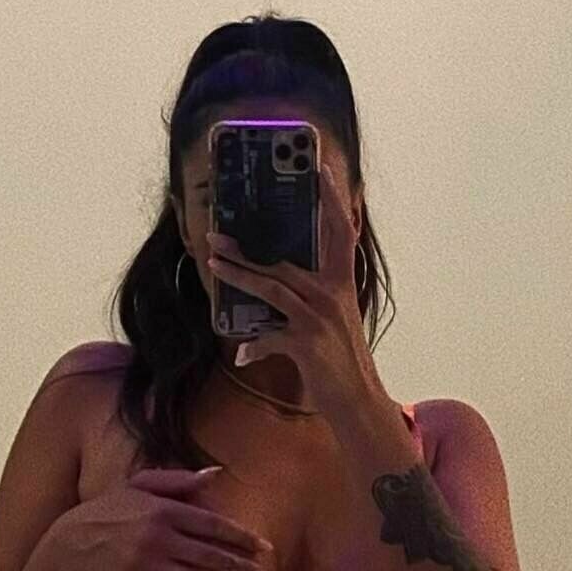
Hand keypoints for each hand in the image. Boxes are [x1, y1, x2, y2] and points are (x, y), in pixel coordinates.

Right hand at [71, 466, 272, 570]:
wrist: (71, 541)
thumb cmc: (110, 509)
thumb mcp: (140, 485)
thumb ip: (179, 480)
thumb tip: (216, 475)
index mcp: (164, 510)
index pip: (212, 525)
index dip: (241, 537)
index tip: (262, 547)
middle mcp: (159, 538)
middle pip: (209, 555)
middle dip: (240, 567)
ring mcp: (147, 565)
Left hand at [204, 159, 387, 419]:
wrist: (358, 402)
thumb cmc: (342, 362)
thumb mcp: (333, 323)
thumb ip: (307, 304)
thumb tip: (274, 294)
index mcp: (342, 283)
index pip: (340, 232)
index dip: (332, 200)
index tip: (319, 168)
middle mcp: (332, 295)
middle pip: (284, 261)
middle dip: (247, 248)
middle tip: (217, 234)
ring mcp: (319, 318)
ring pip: (272, 288)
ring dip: (239, 275)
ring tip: (212, 263)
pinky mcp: (307, 344)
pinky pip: (270, 338)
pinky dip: (255, 347)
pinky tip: (244, 355)